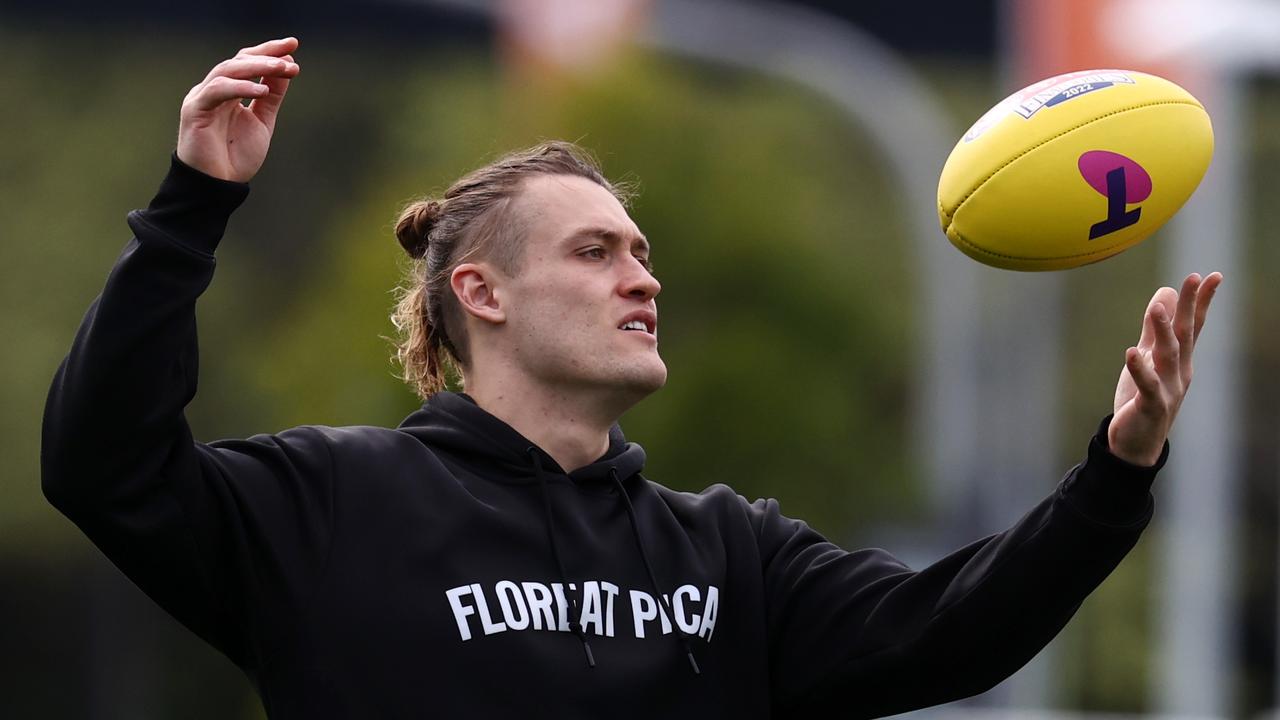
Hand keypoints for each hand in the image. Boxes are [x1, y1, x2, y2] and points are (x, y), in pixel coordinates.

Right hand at [176, 37, 300, 182]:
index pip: (247, 62)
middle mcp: (213, 91)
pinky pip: (217, 91)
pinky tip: (262, 89)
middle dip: (265, 54)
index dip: (269, 51)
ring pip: (227, 71)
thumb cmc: (235, 157)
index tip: (293, 45)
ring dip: (256, 67)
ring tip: (282, 68)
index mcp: (228, 92)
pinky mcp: (194, 110)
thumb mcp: (262, 121)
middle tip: (290, 52)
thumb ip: (272, 96)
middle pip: (238, 61)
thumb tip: (287, 67)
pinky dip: (240, 87)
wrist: (218, 186)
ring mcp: (202, 98)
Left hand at [1108, 272, 1222, 465]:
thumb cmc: (1143, 398)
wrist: (1137, 444)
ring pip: (1168, 356)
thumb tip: (1165, 293)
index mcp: (1180, 360)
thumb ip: (1154, 329)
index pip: (1193, 325)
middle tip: (1194, 278)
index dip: (1201, 301)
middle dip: (1190, 306)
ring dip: (1164, 332)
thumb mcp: (1148, 358)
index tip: (1211, 276)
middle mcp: (1179, 371)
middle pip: (1185, 334)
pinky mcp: (1150, 405)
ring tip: (1159, 309)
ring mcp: (1168, 389)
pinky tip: (1131, 352)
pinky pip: (1147, 384)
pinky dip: (1140, 368)